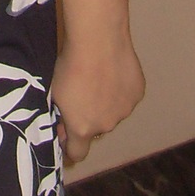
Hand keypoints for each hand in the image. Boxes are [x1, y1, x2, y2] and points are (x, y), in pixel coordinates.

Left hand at [51, 33, 144, 165]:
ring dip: (106, 104)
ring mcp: (125, 111)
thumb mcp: (56, 94)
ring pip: (113, 113)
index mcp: (82, 128)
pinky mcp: (138, 94)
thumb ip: (63, 115)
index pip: (78, 153)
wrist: (98, 42)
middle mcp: (106, 125)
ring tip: (100, 78)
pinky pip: (126, 98)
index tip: (67, 136)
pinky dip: (121, 90)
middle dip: (89, 118)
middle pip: (96, 129)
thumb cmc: (70, 66)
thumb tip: (66, 127)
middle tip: (82, 94)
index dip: (71, 147)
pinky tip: (114, 72)